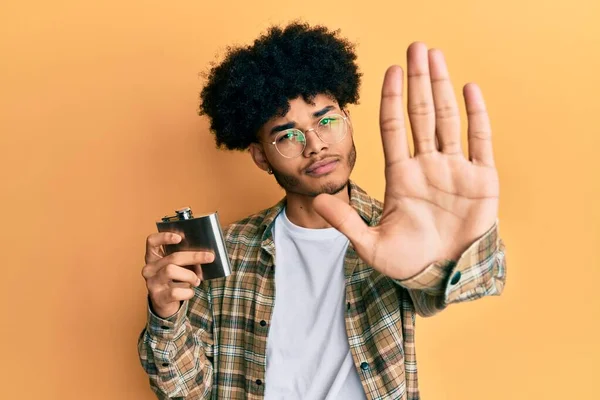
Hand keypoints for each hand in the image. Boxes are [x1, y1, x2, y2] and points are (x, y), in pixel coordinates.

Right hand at [142, 232, 214, 317]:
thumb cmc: (175, 280)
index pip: (152, 241)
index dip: (164, 237)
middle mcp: (149, 268)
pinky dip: (188, 292)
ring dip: (190, 275)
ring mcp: (152, 283)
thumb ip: (186, 259)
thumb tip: (205, 255)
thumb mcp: (178, 267)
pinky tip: (190, 292)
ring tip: (197, 280)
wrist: (165, 303)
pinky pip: (175, 292)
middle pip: (172, 257)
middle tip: (210, 257)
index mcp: (153, 257)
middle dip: (194, 256)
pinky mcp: (158, 297)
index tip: (180, 237)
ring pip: (171, 271)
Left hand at [313, 42, 498, 279]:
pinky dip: (476, 114)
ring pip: (448, 119)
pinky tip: (468, 88)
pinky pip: (480, 140)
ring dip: (442, 87)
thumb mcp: (371, 244)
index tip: (390, 71)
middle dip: (417, 81)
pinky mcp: (482, 179)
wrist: (444, 277)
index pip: (394, 128)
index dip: (391, 99)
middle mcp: (427, 165)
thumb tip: (315, 201)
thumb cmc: (407, 262)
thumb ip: (345, 221)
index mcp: (401, 176)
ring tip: (436, 56)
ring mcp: (455, 169)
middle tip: (415, 47)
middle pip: (420, 114)